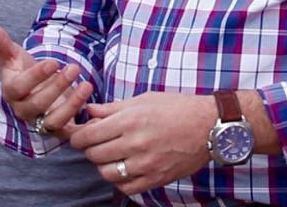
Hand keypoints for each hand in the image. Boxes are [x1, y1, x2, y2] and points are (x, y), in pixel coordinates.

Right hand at [0, 20, 92, 137]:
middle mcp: (25, 110)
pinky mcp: (59, 129)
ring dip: (71, 105)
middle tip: (74, 68)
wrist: (35, 88)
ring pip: (54, 121)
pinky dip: (81, 128)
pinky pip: (69, 133)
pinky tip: (95, 111)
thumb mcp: (10, 53)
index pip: (20, 88)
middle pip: (38, 104)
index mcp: (12, 92)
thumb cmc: (21, 69)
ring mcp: (42, 121)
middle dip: (57, 87)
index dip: (36, 76)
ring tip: (86, 85)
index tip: (54, 62)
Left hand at [70, 91, 217, 194]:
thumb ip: (113, 108)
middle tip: (98, 145)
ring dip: (105, 166)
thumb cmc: (177, 108)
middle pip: (94, 155)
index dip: (78, 137)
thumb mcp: (144, 99)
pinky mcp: (156, 178)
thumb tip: (88, 111)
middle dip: (91, 150)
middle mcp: (135, 143)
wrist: (208, 126)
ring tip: (112, 157)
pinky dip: (121, 181)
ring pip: (107, 173)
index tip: (80, 137)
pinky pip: (126, 187)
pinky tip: (126, 169)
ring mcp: (146, 163)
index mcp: (130, 120)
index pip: (88, 136)